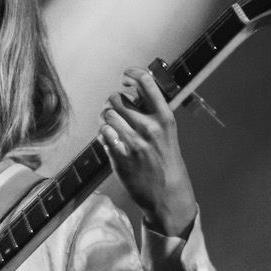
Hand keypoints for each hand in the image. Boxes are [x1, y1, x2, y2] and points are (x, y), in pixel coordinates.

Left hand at [99, 67, 198, 235]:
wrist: (168, 196)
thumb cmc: (167, 163)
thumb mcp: (168, 133)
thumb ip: (151, 114)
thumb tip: (132, 93)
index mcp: (165, 118)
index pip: (146, 83)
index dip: (131, 74)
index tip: (126, 77)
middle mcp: (149, 128)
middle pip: (117, 98)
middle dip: (113, 101)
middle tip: (116, 109)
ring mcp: (133, 143)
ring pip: (106, 114)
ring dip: (106, 117)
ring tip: (112, 124)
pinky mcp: (119, 157)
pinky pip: (102, 134)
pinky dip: (103, 134)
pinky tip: (110, 139)